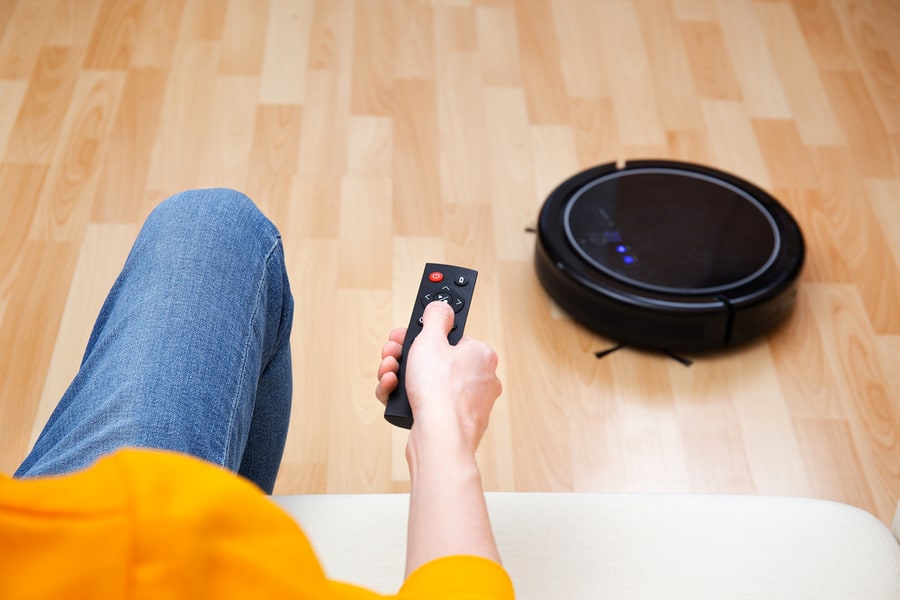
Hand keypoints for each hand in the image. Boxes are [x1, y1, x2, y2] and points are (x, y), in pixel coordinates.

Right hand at [376, 301, 503, 575]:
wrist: (440, 439)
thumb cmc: (440, 391)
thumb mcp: (430, 339)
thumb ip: (434, 317)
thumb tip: (440, 306)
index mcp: (481, 355)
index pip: (449, 336)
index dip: (423, 333)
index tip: (407, 333)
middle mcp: (479, 379)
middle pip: (435, 359)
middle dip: (405, 354)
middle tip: (391, 352)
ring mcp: (467, 404)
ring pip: (427, 382)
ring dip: (401, 374)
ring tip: (389, 374)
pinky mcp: (453, 423)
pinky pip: (426, 404)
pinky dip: (406, 397)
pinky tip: (393, 393)